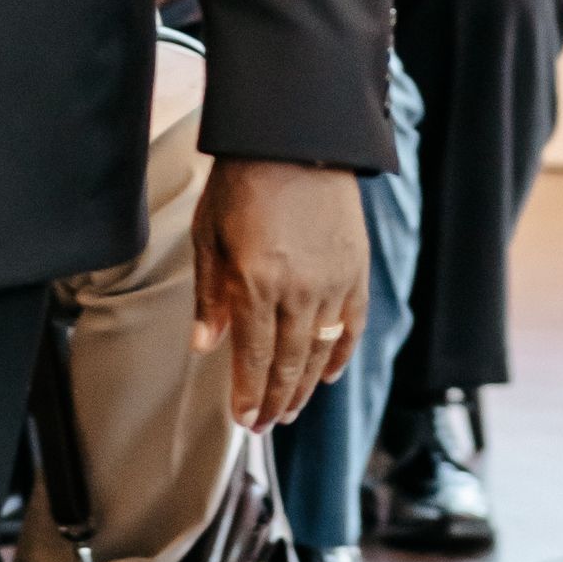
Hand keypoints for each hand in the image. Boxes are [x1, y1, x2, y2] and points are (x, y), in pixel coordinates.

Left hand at [190, 159, 368, 432]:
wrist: (294, 135)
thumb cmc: (242, 181)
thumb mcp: (210, 235)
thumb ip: (211, 294)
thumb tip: (205, 346)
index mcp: (256, 282)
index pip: (254, 357)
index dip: (248, 394)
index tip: (242, 418)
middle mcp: (299, 289)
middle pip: (288, 362)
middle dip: (274, 399)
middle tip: (264, 425)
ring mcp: (333, 279)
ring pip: (321, 349)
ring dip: (305, 385)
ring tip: (291, 410)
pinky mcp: (356, 266)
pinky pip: (352, 322)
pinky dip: (341, 352)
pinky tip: (329, 373)